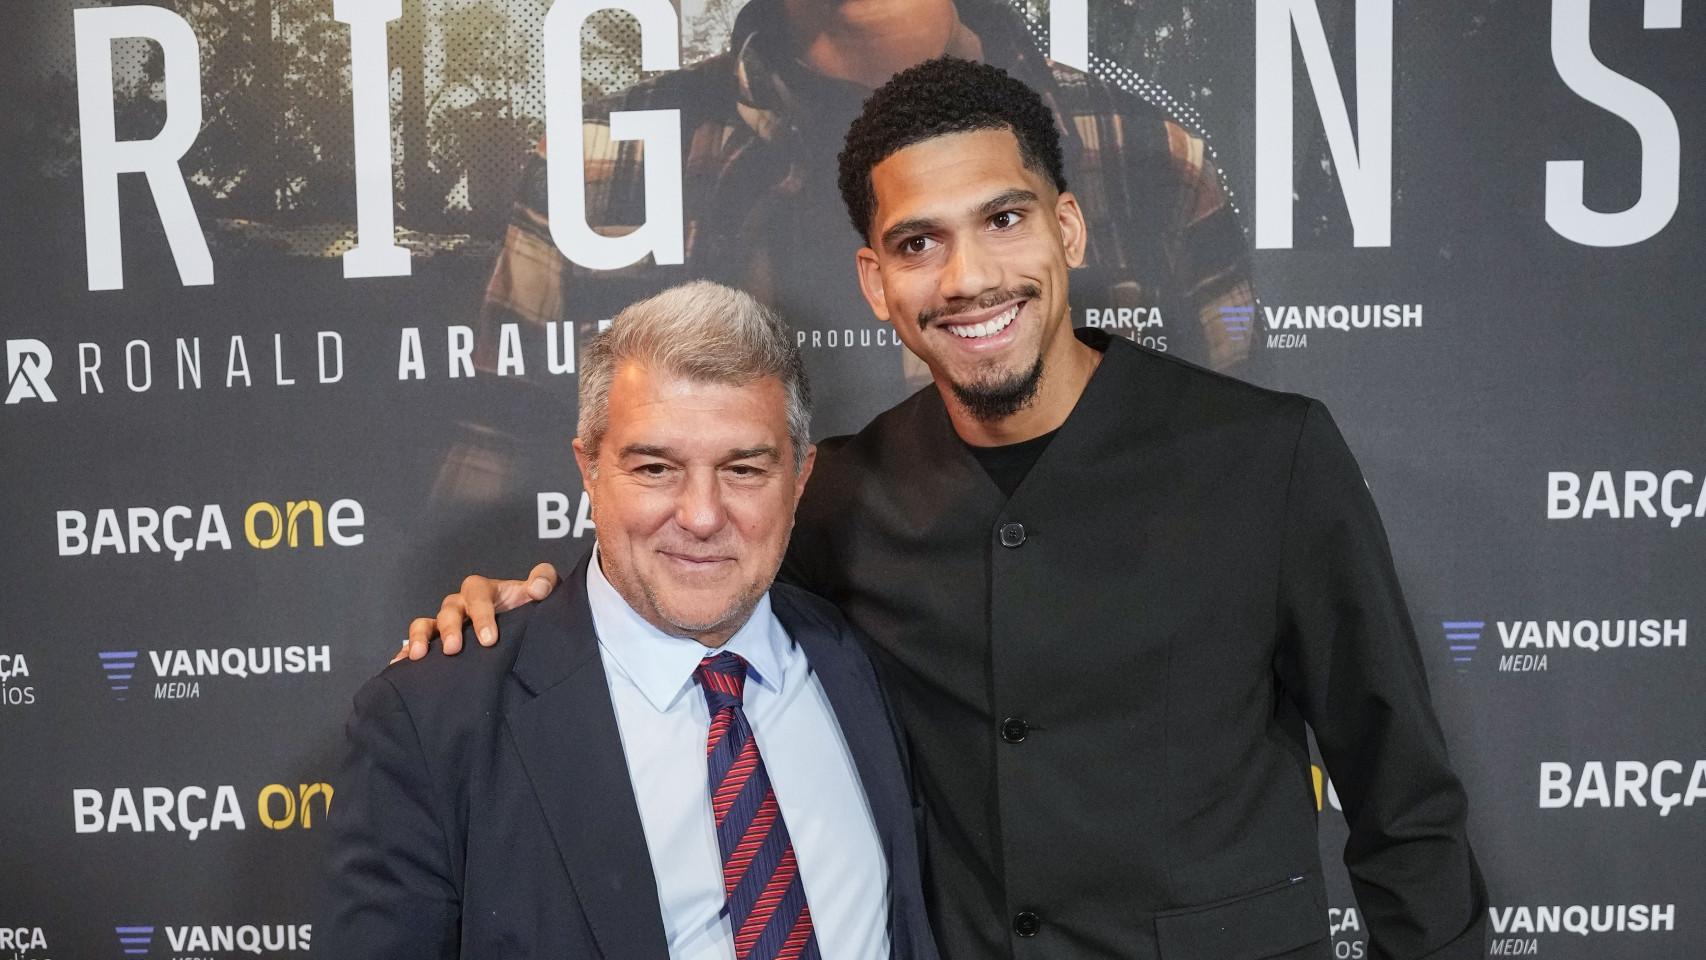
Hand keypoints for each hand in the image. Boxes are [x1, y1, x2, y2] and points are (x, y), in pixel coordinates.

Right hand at [393, 563, 560, 662]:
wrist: (523, 622)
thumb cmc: (528, 605)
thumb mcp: (541, 590)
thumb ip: (544, 582)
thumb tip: (538, 589)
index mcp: (484, 591)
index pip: (478, 595)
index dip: (482, 614)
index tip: (489, 638)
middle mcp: (461, 604)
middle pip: (449, 609)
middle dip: (451, 629)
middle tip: (455, 648)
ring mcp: (447, 622)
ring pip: (427, 623)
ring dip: (421, 637)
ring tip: (420, 656)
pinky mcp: (438, 641)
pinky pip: (416, 642)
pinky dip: (406, 652)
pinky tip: (400, 665)